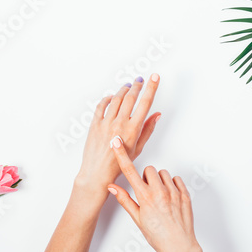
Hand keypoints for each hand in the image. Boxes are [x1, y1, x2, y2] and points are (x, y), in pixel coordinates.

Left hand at [75, 74, 160, 198]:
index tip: (155, 78)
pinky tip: (112, 97)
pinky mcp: (94, 124)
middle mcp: (119, 124)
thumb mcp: (138, 148)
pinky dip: (107, 99)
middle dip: (137, 85)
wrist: (97, 173)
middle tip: (140, 80)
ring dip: (123, 90)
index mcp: (132, 129)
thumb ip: (147, 129)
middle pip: (130, 97)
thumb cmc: (119, 164)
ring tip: (128, 86)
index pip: (145, 103)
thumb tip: (156, 115)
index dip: (151, 88)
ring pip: (116, 99)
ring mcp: (106, 123)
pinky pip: (101, 106)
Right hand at [108, 136, 204, 251]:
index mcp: (145, 197)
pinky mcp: (184, 194)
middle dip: (146, 177)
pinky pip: (176, 179)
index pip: (129, 171)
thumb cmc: (157, 235)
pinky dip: (172, 184)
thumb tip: (112, 187)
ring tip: (160, 195)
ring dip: (159, 180)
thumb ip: (125, 199)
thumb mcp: (137, 218)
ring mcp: (173, 192)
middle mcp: (159, 192)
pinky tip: (170, 196)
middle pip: (149, 169)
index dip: (121, 154)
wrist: (178, 245)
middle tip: (147, 191)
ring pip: (163, 173)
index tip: (116, 142)